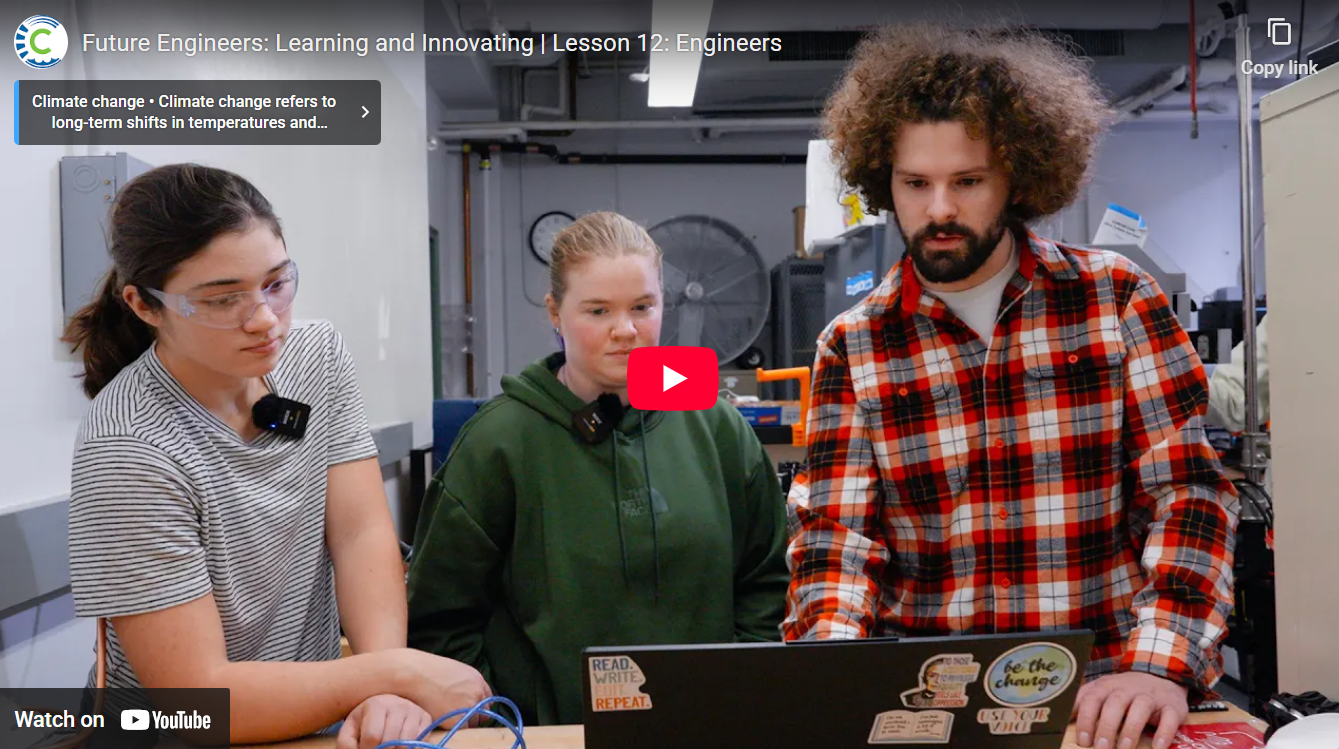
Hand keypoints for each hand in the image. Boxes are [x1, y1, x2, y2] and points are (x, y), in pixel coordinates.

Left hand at [337, 694, 432, 748]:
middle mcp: (398, 704)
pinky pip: (421, 740)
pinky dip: (411, 747)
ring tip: (388, 748)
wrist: (383, 706)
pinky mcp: (426, 717)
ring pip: (407, 741)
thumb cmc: (365, 721)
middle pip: (391, 740)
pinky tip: (401, 744)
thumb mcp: (350, 730)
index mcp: (376, 704)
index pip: (373, 736)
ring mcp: (414, 710)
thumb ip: (346, 743)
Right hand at [383, 649, 491, 727]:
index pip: (486, 699)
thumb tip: (470, 700)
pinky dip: (452, 728)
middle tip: (454, 715)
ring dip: (461, 723)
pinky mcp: (458, 719)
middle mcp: (477, 692)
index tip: (468, 710)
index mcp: (477, 680)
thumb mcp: (453, 672)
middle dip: (471, 716)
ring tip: (445, 716)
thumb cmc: (427, 671)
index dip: (477, 706)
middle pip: (482, 713)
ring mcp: (469, 706)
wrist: (412, 674)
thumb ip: (466, 685)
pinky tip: (441, 720)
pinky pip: (461, 730)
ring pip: (472, 723)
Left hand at [1072, 672, 1188, 748]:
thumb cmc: (1124, 691)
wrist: (1160, 675)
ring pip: (1140, 708)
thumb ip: (1083, 702)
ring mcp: (1150, 696)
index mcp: (1106, 686)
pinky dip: (1164, 732)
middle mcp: (1127, 689)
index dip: (1087, 719)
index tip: (1083, 740)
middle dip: (1106, 727)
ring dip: (1131, 729)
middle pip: (1115, 704)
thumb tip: (1059, 720)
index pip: (1092, 699)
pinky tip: (1158, 747)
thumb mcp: (1102, 691)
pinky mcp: (1172, 706)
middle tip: (1101, 748)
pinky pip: (1169, 717)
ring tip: (1124, 748)